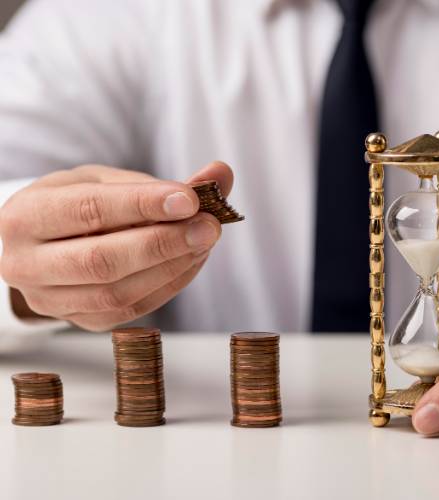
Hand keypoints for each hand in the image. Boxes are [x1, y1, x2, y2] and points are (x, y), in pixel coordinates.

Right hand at [0, 162, 232, 330]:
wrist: (46, 244)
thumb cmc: (77, 205)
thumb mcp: (107, 182)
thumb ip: (161, 182)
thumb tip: (221, 174)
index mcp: (26, 216)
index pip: (88, 210)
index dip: (142, 205)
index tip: (190, 199)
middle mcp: (26, 264)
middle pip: (102, 260)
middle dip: (164, 243)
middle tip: (209, 227)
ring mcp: (51, 300)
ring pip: (118, 293)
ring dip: (172, 267)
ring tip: (204, 242)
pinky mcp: (81, 321)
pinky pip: (131, 310)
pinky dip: (169, 285)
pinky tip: (190, 262)